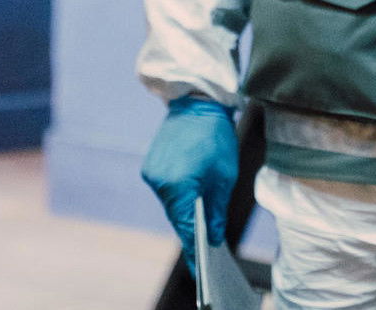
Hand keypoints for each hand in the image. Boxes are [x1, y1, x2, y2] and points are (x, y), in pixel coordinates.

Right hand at [139, 96, 237, 264]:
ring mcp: (151, 175)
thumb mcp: (224, 178)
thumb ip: (216, 211)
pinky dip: (178, 199)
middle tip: (204, 255)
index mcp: (179, 186)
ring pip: (170, 205)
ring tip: (199, 232)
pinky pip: (165, 192)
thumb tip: (212, 238)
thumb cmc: (216, 138)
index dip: (194, 251)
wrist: (196, 104)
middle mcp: (160, 184)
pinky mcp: (150, 168)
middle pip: (176, 218)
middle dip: (190, 234)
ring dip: (184, 214)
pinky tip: (191, 206)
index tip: (202, 271)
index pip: (185, 228)